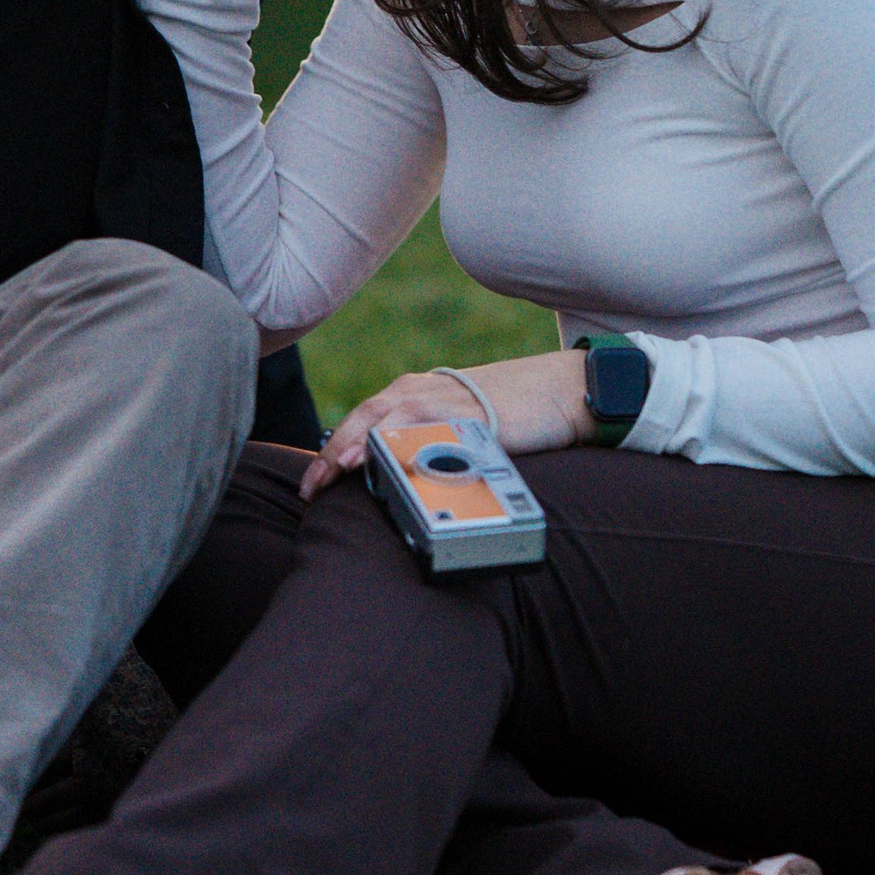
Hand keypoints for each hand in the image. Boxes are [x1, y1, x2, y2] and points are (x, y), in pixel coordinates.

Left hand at [301, 349, 589, 500]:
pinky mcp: (472, 413)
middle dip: (335, 450)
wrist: (562, 390)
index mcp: (416, 392)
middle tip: (312, 484)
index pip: (363, 418)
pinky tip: (387, 457)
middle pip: (366, 415)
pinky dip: (405, 440)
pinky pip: (430, 427)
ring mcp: (446, 400)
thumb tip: (398, 475)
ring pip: (390, 416)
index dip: (335, 447)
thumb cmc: (514, 409)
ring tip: (339, 468)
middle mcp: (424, 390)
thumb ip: (427, 439)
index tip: (314, 479)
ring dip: (361, 442)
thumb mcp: (458, 422)